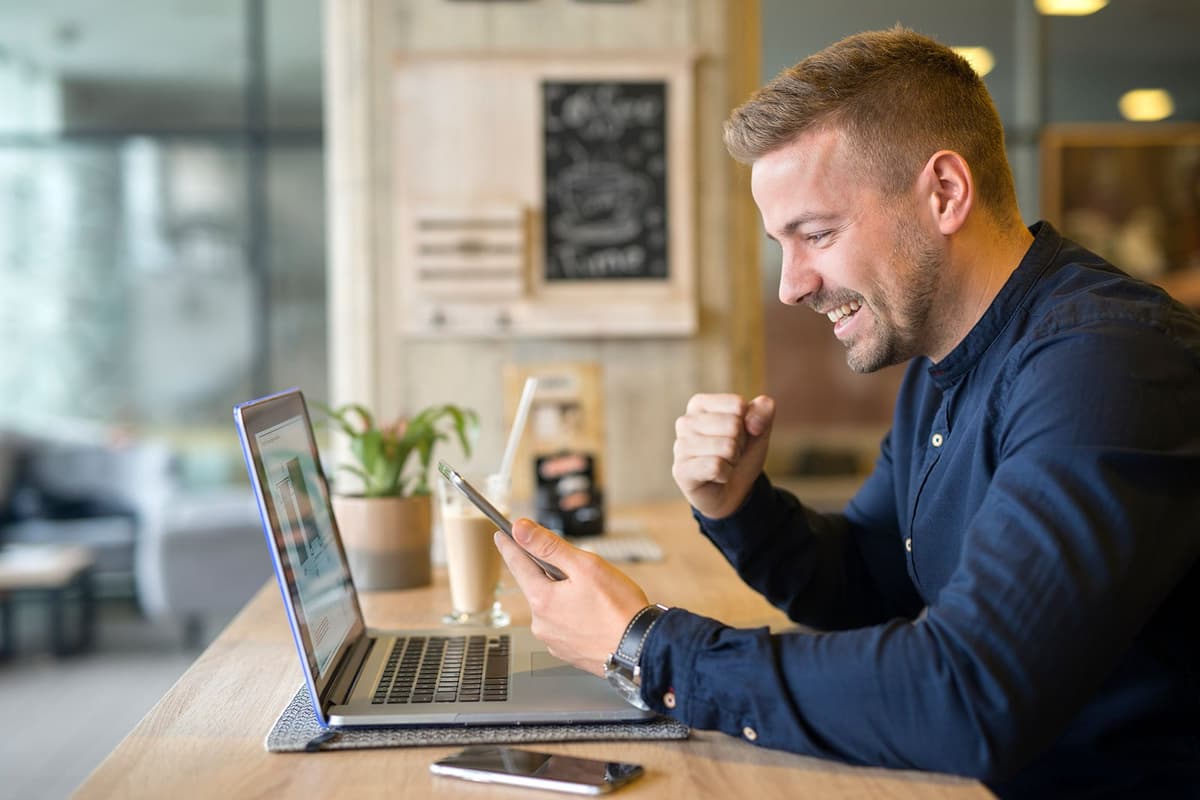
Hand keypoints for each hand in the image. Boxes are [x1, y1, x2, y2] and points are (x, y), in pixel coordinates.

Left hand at [495, 519, 648, 675]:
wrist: (642, 649)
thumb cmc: (619, 609)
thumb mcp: (585, 566)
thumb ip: (549, 546)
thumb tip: (520, 530)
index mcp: (542, 599)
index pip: (517, 564)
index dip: (510, 545)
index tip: (501, 534)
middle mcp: (541, 623)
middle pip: (537, 585)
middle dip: (551, 572)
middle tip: (577, 568)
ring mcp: (554, 640)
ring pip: (552, 606)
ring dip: (564, 595)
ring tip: (595, 596)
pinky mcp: (568, 652)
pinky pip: (564, 624)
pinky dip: (574, 615)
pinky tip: (594, 614)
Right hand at [672, 393, 774, 518]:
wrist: (733, 490)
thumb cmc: (741, 453)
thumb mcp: (759, 428)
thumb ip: (763, 410)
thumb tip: (753, 422)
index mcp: (699, 404)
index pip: (738, 404)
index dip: (747, 423)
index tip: (737, 435)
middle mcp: (685, 422)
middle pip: (733, 425)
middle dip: (740, 444)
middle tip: (730, 453)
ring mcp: (680, 446)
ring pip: (726, 447)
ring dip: (733, 460)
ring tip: (723, 464)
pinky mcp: (681, 470)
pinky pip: (716, 466)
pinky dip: (725, 474)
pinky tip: (716, 477)